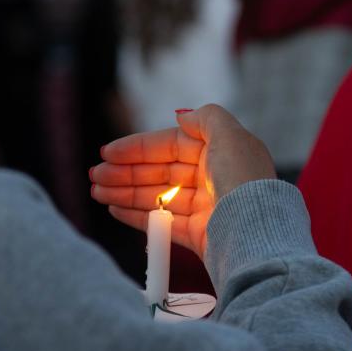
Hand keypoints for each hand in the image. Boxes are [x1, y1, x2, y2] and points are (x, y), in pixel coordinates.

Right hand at [90, 105, 276, 259]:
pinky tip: (114, 209)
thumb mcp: (230, 136)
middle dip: (126, 172)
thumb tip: (183, 115)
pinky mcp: (199, 235)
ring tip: (97, 192)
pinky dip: (137, 216)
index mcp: (221, 152)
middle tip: (95, 176)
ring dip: (125, 193)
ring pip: (158, 197)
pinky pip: (162, 223)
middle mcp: (213, 178)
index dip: (139, 148)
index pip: (171, 146)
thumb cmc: (244, 181)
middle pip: (161, 172)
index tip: (108, 153)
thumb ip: (206, 118)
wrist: (256, 233)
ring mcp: (205, 208)